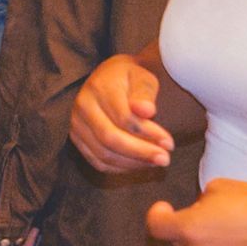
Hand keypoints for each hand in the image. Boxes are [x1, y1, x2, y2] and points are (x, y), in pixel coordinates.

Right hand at [70, 54, 173, 172]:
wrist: (108, 78)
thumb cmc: (130, 78)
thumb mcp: (142, 77)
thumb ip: (145, 93)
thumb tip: (147, 111)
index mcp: (99, 88)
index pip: (124, 118)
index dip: (148, 134)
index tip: (169, 143)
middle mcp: (83, 107)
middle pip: (110, 139)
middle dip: (140, 152)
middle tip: (164, 159)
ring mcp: (77, 125)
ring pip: (103, 155)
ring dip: (132, 163)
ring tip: (155, 162)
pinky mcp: (77, 140)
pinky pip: (98, 162)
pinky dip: (120, 168)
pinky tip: (139, 164)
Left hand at [146, 180, 246, 245]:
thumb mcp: (221, 187)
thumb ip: (199, 201)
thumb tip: (196, 210)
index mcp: (189, 228)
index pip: (156, 226)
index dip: (158, 215)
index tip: (165, 209)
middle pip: (179, 242)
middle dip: (190, 230)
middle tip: (218, 219)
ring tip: (237, 235)